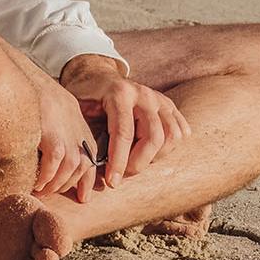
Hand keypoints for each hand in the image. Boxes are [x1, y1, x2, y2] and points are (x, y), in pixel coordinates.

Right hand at [19, 60, 100, 202]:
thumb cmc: (9, 89)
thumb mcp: (32, 107)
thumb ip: (41, 127)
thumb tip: (37, 157)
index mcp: (70, 111)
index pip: (90, 148)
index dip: (86, 175)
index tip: (82, 195)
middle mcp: (71, 115)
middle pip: (86, 158)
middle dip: (72, 182)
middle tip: (52, 192)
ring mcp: (61, 119)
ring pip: (74, 162)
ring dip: (59, 182)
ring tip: (42, 190)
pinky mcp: (47, 123)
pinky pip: (56, 158)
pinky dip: (48, 175)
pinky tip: (36, 182)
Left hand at [59, 54, 190, 189]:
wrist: (97, 76)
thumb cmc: (85, 99)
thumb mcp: (77, 113)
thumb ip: (85, 137)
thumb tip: (89, 171)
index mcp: (119, 93)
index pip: (125, 133)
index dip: (119, 162)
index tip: (112, 182)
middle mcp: (144, 93)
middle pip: (154, 136)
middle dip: (138, 163)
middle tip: (122, 175)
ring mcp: (159, 98)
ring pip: (172, 136)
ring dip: (155, 156)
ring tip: (135, 161)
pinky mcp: (169, 105)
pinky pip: (181, 131)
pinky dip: (169, 147)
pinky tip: (150, 151)